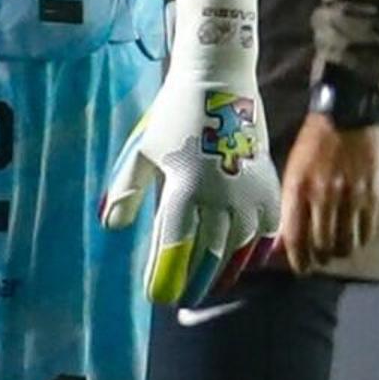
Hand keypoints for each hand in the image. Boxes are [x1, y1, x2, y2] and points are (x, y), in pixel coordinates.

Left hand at [100, 0, 287, 306]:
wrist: (220, 82)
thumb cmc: (173, 116)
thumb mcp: (142, 151)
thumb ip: (126, 190)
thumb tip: (112, 226)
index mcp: (185, 186)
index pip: (174, 244)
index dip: (165, 274)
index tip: (156, 295)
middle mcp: (219, 194)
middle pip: (207, 253)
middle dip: (192, 280)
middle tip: (180, 298)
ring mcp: (247, 191)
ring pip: (238, 247)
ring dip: (222, 271)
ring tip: (209, 287)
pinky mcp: (267, 184)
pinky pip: (265, 229)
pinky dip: (256, 250)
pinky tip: (244, 262)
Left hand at [280, 115, 378, 274]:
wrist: (348, 113)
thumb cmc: (314, 141)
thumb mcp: (293, 169)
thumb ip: (290, 204)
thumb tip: (284, 238)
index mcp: (298, 188)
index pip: (295, 237)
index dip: (298, 260)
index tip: (301, 268)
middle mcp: (322, 196)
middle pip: (321, 245)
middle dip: (319, 258)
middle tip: (320, 259)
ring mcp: (349, 196)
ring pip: (345, 243)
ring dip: (340, 252)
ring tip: (338, 249)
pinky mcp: (372, 194)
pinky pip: (366, 230)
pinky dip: (360, 239)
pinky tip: (356, 236)